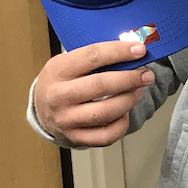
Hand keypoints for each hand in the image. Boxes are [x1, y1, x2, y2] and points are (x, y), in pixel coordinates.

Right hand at [34, 40, 155, 147]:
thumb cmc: (61, 82)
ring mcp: (66, 120)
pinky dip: (122, 124)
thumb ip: (96, 58)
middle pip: (101, 85)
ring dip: (129, 100)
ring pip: (106, 112)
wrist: (41, 112)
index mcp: (57, 70)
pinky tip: (124, 113)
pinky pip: (106, 135)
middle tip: (147, 75)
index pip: (92, 56)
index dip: (119, 52)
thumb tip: (132, 49)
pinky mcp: (75, 138)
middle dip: (130, 78)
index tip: (140, 50)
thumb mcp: (68, 63)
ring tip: (138, 91)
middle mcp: (59, 96)